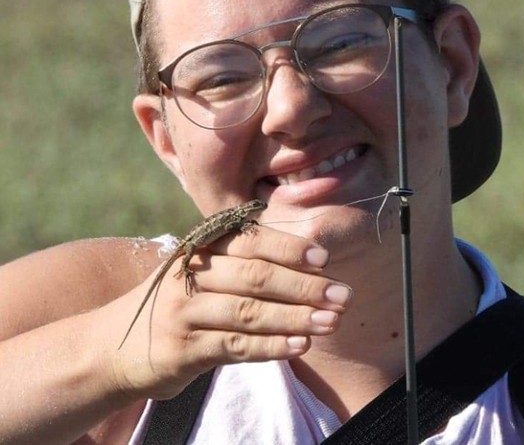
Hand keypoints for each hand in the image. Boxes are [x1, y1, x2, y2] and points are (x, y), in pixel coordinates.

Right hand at [106, 225, 350, 399]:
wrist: (113, 346)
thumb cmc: (180, 303)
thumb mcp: (204, 273)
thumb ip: (247, 265)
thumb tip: (316, 270)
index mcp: (201, 247)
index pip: (250, 241)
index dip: (289, 248)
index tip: (324, 258)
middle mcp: (191, 275)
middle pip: (256, 276)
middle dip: (305, 286)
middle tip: (343, 295)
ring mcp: (183, 312)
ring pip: (250, 312)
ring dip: (297, 317)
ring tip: (332, 322)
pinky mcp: (181, 350)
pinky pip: (235, 347)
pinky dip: (272, 347)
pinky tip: (300, 346)